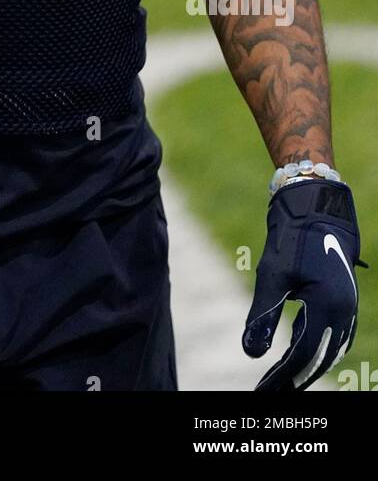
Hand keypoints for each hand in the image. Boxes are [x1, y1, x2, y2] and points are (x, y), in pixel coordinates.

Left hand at [243, 177, 365, 390]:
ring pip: (329, 349)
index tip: (262, 391)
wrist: (317, 205)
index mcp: (329, 307)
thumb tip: (251, 353)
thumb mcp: (272, 276)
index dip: (282, 376)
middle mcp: (344, 312)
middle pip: (319, 358)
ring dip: (308, 367)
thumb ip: (263, 316)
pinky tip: (302, 356)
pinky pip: (334, 336)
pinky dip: (318, 351)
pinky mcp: (344, 300)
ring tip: (283, 382)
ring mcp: (348, 307)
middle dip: (295, 378)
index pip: (303, 355)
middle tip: (270, 392)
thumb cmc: (292, 238)